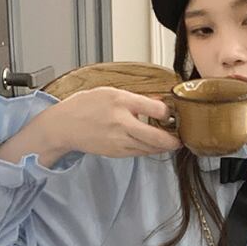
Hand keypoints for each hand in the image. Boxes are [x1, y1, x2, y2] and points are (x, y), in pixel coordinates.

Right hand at [49, 86, 180, 158]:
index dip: (169, 113)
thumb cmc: (86, 106)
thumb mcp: (110, 92)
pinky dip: (150, 149)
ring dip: (164, 147)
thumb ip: (135, 99)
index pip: (155, 109)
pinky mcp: (117, 152)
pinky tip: (154, 145)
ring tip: (171, 141)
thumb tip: (159, 104)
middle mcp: (122, 122)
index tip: (172, 113)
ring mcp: (119, 140)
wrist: (65, 126)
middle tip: (181, 138)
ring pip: (150, 148)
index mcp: (121, 101)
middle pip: (157, 137)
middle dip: (173, 140)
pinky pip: (140, 153)